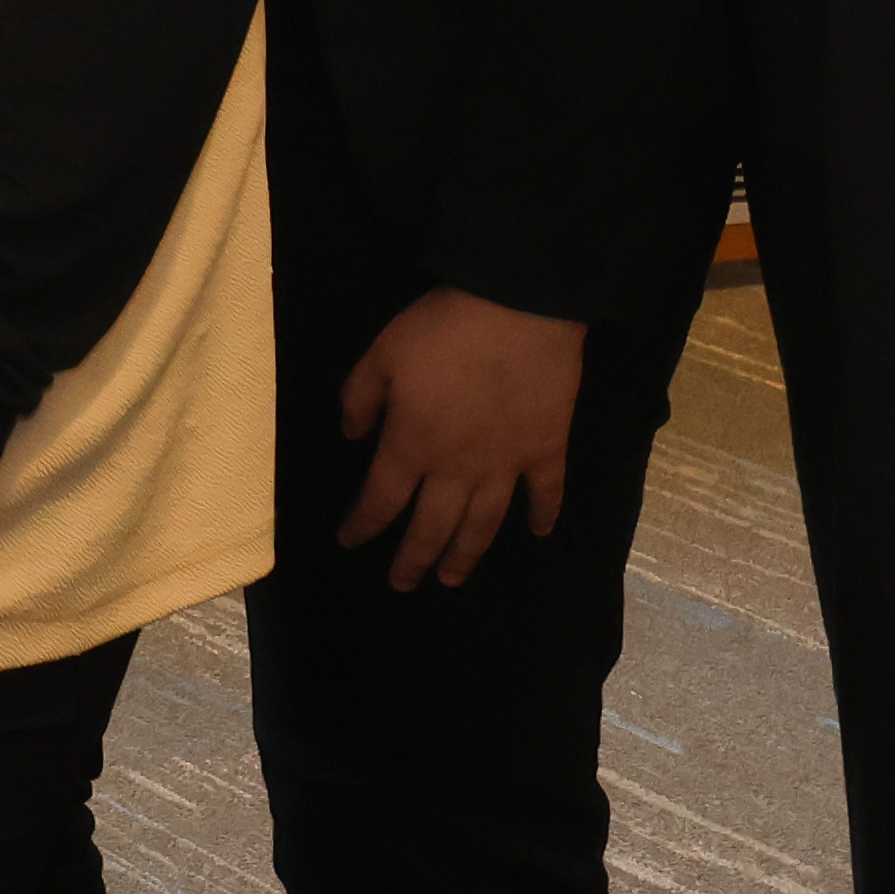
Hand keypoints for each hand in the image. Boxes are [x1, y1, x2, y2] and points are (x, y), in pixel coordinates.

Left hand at [325, 285, 589, 591]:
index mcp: (412, 446)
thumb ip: (360, 398)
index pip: (381, 500)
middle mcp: (457, 469)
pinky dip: (543, 515)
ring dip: (466, 555)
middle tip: (402, 584)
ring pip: (483, 524)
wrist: (519, 309)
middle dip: (413, 560)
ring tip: (453, 579)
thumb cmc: (444, 329)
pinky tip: (538, 534)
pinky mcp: (546, 449)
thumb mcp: (382, 353)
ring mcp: (506, 464)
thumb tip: (350, 436)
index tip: (348, 541)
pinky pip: (546, 492)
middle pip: (432, 527)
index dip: (363, 525)